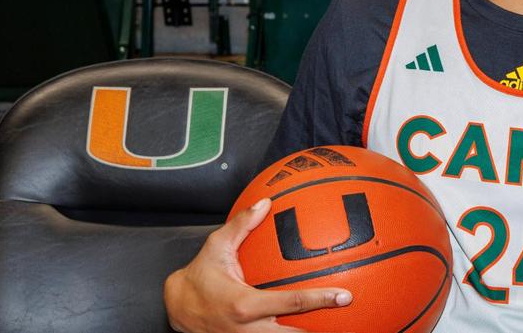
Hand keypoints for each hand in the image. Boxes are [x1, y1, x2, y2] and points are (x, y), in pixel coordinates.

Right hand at [164, 198, 352, 332]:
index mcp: (245, 305)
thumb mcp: (216, 247)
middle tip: (346, 319)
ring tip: (334, 328)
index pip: (292, 302)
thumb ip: (242, 225)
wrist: (176, 309)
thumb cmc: (199, 277)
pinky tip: (310, 327)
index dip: (320, 299)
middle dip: (320, 330)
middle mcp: (249, 329)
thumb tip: (265, 203)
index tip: (344, 296)